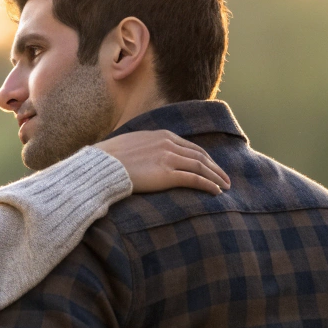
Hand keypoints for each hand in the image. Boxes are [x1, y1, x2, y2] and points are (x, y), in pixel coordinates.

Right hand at [93, 130, 229, 195]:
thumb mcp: (132, 144)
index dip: (204, 157)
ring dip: (216, 177)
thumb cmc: (110, 158)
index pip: (190, 147)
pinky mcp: (167, 174)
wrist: (102, 166)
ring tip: (225, 186)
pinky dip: (208, 185)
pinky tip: (216, 192)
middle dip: (215, 168)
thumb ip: (145, 147)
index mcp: (162, 135)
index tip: (211, 166)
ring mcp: (169, 158)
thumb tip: (145, 155)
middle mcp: (169, 144)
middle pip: (200, 156)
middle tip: (225, 178)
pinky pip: (195, 179)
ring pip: (201, 167)